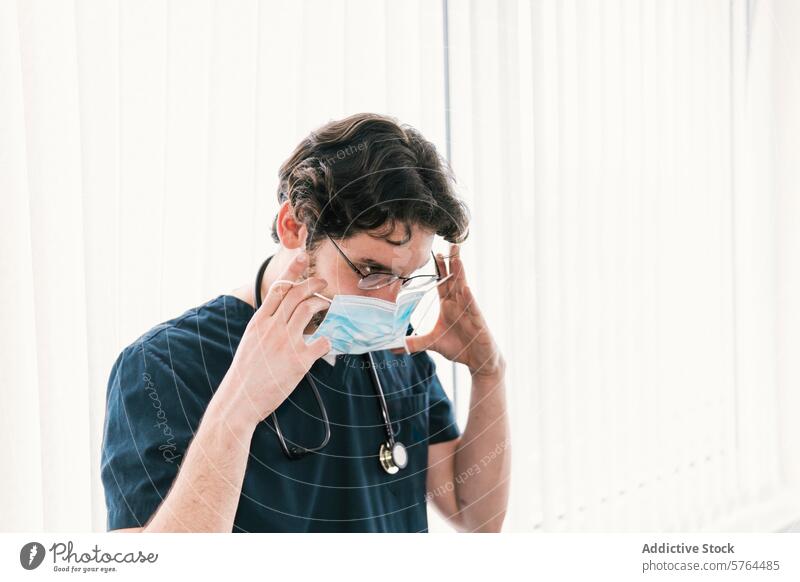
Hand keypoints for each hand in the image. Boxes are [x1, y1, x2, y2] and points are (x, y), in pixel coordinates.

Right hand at [216, 253, 331, 428]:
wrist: (239, 400)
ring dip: (322, 302)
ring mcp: (286, 342)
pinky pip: (322, 342)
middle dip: (314, 283)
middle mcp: (272, 328)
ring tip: (327, 303)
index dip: (292, 271)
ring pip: (309, 309)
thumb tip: (282, 316)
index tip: (303, 257)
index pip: (278, 288)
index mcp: (259, 322)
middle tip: (323, 282)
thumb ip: (266, 327)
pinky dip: (327, 340)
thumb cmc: (245, 374)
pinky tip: (327, 343)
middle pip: (297, 294)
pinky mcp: (299, 360)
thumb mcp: (251, 342)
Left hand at [394, 244, 504, 378]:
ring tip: (457, 258)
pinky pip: (472, 308)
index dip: (439, 268)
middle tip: (451, 244)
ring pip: (464, 288)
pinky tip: (465, 289)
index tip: (435, 252)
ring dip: (460, 273)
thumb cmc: (459, 347)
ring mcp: (469, 311)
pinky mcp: (477, 321)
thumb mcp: (432, 343)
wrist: (478, 361)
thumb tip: (393, 347)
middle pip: (455, 279)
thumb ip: (413, 343)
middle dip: (452, 262)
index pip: (443, 283)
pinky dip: (468, 298)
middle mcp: (459, 304)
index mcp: (448, 305)